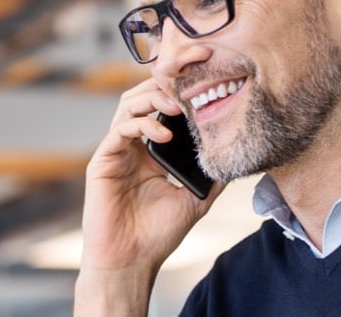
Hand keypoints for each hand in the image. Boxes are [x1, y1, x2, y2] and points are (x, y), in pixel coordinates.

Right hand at [75, 78, 226, 314]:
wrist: (131, 262)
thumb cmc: (157, 235)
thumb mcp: (196, 199)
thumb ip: (211, 175)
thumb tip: (238, 155)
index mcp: (149, 151)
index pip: (162, 107)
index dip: (180, 90)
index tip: (205, 79)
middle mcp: (130, 146)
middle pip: (143, 96)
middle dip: (167, 83)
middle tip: (192, 80)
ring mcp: (115, 152)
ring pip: (128, 105)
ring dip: (154, 99)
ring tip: (179, 105)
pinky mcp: (102, 162)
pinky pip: (119, 131)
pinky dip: (142, 125)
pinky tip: (164, 135)